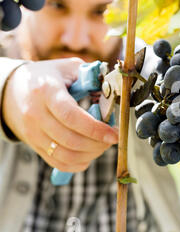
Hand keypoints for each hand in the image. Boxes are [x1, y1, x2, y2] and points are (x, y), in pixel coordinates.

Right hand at [2, 58, 118, 171]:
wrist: (14, 90)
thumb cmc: (48, 77)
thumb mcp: (69, 68)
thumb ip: (92, 77)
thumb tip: (113, 92)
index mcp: (46, 91)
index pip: (71, 116)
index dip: (95, 129)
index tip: (114, 134)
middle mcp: (36, 114)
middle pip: (70, 139)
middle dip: (98, 143)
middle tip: (112, 138)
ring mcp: (33, 133)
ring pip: (65, 155)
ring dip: (91, 154)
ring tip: (103, 144)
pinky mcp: (34, 145)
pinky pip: (58, 163)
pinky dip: (78, 163)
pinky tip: (90, 153)